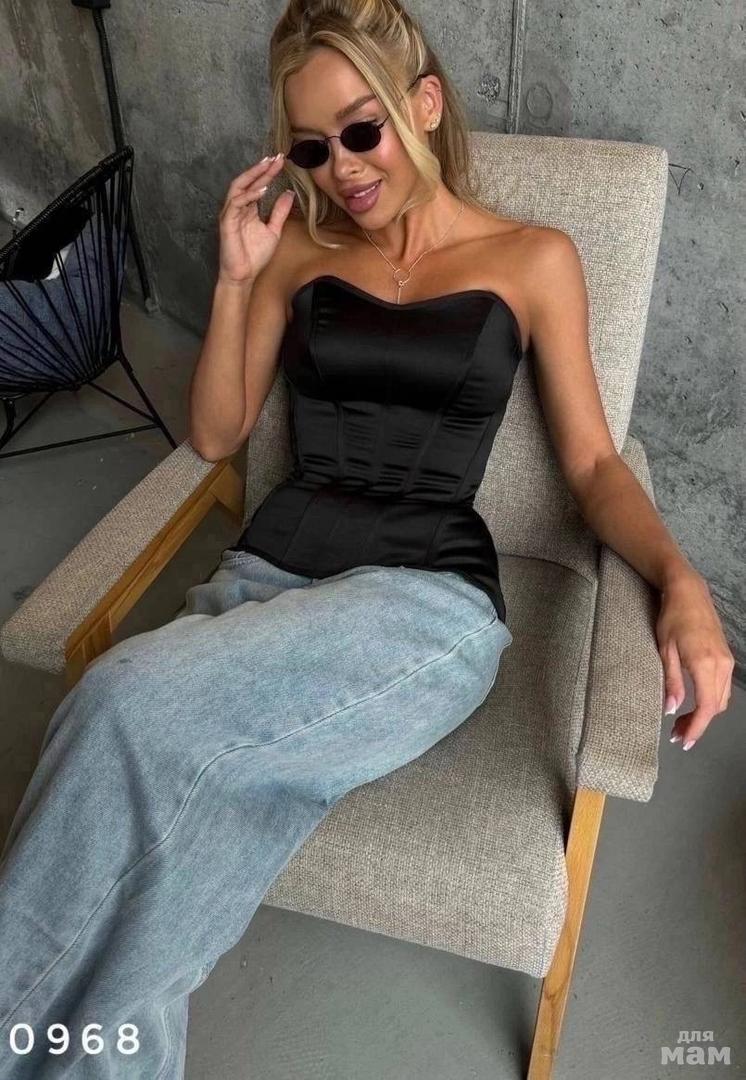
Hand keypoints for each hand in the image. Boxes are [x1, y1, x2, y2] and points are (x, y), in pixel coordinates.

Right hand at [217, 153, 295, 285]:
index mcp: (248, 208)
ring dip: (254, 176)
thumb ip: (280, 212)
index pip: (257, 184)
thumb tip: (289, 193)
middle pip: (247, 181)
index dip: (268, 172)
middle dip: (261, 168)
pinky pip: (236, 203)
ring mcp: (231, 213)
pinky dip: (248, 196)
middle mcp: (237, 207)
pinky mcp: (227, 222)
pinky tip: (262, 190)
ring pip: (239, 187)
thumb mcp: (274, 230)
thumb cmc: (255, 256)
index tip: (281, 161)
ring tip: (268, 166)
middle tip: (276, 157)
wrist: (244, 275)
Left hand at [656, 570, 734, 751]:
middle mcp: (722, 664)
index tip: (685, 741)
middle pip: (716, 707)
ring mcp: (727, 660)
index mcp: (705, 664)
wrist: (688, 592)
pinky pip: (723, 687)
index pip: (706, 707)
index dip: (697, 728)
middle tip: (677, 735)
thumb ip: (670, 681)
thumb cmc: (671, 617)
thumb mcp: (665, 650)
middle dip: (698, 725)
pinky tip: (693, 703)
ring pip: (721, 698)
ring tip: (682, 723)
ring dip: (705, 714)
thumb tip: (671, 710)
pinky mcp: (726, 656)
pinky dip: (710, 700)